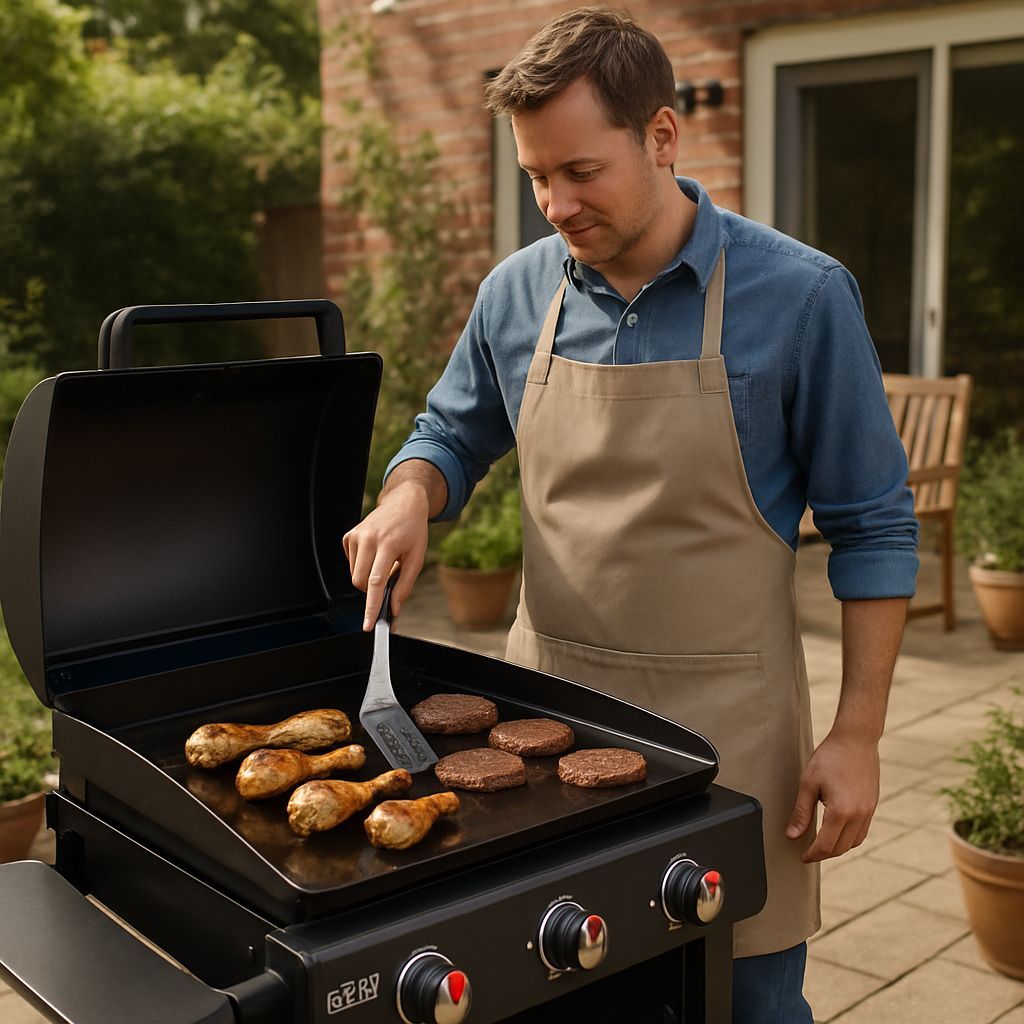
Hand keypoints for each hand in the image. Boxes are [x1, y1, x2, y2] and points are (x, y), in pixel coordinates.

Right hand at [343, 481, 430, 629]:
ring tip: (385, 561)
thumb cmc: (413, 530)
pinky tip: (375, 554)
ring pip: (354, 575)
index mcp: (388, 544)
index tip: (368, 624)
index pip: (376, 581)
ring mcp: (356, 536)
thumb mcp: (417, 557)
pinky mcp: (348, 536)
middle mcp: (368, 538)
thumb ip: (405, 584)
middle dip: (372, 590)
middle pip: (360, 582)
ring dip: (369, 577)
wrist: (403, 503)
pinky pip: (351, 564)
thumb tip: (394, 608)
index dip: (371, 606)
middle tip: (389, 579)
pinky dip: (362, 566)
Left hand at [785, 729, 879, 862]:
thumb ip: (801, 812)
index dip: (812, 854)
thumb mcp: (808, 783)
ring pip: (854, 843)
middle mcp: (859, 815)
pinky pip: (862, 832)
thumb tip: (792, 835)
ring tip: (821, 844)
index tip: (802, 857)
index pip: (825, 845)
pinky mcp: (872, 806)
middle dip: (823, 854)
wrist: (856, 740)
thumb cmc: (830, 757)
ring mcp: (868, 811)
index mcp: (841, 812)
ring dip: (837, 848)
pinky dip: (849, 838)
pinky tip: (837, 832)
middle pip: (840, 848)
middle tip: (808, 852)